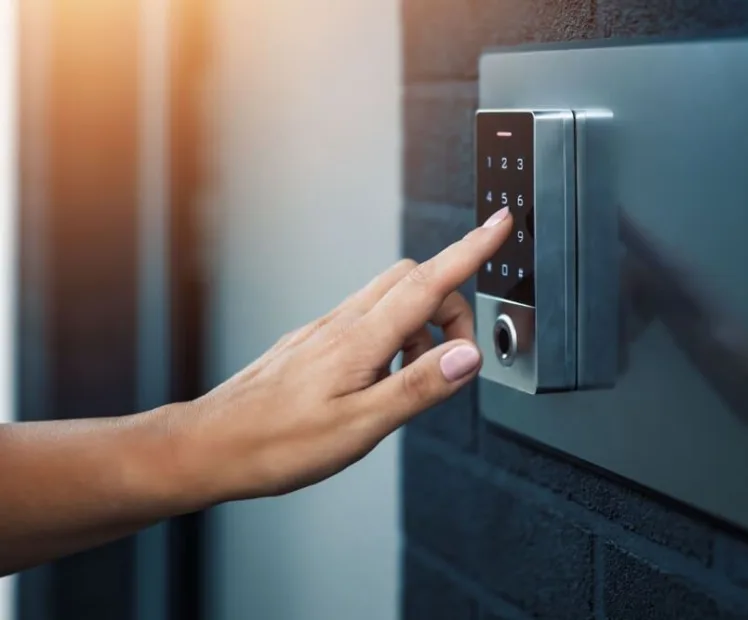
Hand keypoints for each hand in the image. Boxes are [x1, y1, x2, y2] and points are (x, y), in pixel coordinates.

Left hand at [175, 206, 512, 503]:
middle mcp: (342, 323)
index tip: (500, 225)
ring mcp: (325, 329)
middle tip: (457, 353)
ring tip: (412, 380)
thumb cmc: (276, 442)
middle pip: (413, 279)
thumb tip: (467, 356)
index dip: (471, 251)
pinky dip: (392, 338)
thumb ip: (418, 387)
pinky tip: (380, 380)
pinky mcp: (313, 342)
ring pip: (389, 298)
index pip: (429, 282)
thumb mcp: (360, 427)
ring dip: (420, 325)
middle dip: (450, 304)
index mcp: (360, 340)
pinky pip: (366, 319)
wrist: (211, 444)